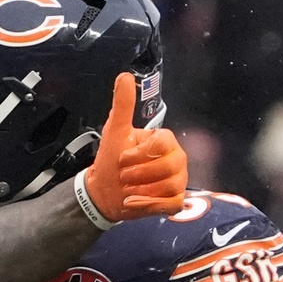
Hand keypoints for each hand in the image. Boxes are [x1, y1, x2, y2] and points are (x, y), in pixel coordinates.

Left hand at [80, 73, 188, 222]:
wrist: (104, 192)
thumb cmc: (111, 161)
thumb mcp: (115, 132)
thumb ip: (123, 105)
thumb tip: (124, 76)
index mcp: (164, 140)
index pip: (163, 145)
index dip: (140, 155)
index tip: (123, 159)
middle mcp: (176, 159)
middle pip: (169, 167)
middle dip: (140, 175)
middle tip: (124, 176)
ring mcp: (178, 180)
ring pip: (171, 186)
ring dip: (143, 190)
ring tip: (129, 189)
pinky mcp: (174, 200)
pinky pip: (171, 203)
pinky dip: (150, 205)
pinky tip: (135, 201)